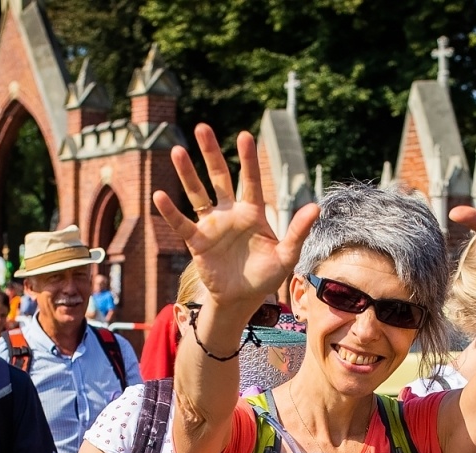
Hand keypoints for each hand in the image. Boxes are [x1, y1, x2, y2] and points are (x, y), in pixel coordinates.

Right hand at [152, 125, 319, 320]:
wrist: (242, 300)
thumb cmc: (265, 277)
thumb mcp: (286, 255)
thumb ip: (298, 231)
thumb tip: (316, 206)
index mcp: (253, 213)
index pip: (251, 181)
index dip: (248, 159)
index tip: (244, 135)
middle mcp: (230, 213)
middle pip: (219, 177)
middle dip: (211, 153)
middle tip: (202, 128)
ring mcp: (212, 225)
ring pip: (197, 193)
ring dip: (187, 173)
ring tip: (177, 151)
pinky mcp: (197, 241)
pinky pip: (182, 224)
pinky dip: (171, 212)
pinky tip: (159, 196)